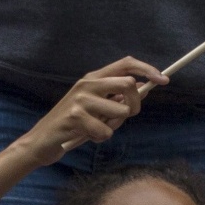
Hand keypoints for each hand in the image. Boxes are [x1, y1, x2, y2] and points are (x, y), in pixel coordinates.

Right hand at [16, 58, 165, 163]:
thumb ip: (115, 95)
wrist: (40, 141)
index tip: (164, 81)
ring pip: (120, 110)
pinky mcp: (75, 117)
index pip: (126, 63)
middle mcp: (87, 84)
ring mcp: (80, 99)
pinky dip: (101, 138)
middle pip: (129, 84)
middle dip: (134, 104)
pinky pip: (106, 131)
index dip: (148, 70)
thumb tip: (144, 87)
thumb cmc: (73, 124)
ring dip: (114, 125)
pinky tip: (85, 137)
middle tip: (124, 117)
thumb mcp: (95, 105)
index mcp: (93, 78)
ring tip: (97, 128)